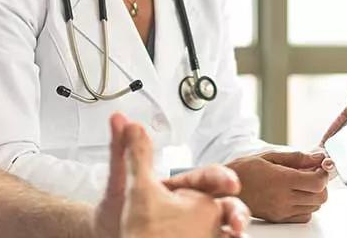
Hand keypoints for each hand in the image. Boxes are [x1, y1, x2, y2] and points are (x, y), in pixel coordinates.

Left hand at [94, 113, 249, 237]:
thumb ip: (122, 150)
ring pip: (223, 226)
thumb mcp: (120, 181)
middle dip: (236, 209)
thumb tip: (120, 119)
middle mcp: (188, 209)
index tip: (230, 182)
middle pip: (221, 205)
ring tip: (236, 234)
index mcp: (176, 189)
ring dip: (234, 227)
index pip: (203, 178)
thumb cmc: (113, 211)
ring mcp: (193, 229)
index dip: (218, 178)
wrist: (109, 234)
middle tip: (237, 220)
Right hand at [226, 151, 328, 222]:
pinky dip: (306, 207)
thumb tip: (318, 156)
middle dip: (321, 184)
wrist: (226, 189)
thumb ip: (297, 157)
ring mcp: (282, 211)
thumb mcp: (270, 156)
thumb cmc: (245, 170)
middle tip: (312, 175)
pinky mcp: (280, 218)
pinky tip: (296, 196)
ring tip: (301, 184)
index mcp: (281, 180)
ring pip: (315, 207)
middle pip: (321, 197)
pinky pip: (304, 216)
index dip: (323, 173)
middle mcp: (283, 198)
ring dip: (314, 195)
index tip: (319, 166)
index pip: (317, 182)